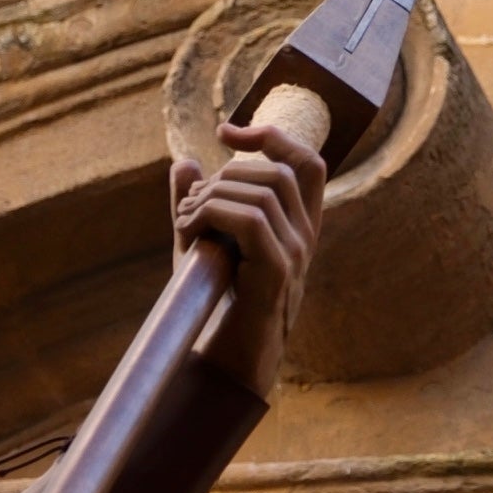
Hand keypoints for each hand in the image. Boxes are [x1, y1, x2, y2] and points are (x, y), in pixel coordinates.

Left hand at [170, 119, 328, 396]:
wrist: (224, 361)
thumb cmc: (214, 303)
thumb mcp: (201, 242)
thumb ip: (196, 203)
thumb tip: (184, 161)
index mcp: (297, 226)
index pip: (308, 164)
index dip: (273, 136)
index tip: (226, 132)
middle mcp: (306, 238)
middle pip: (278, 172)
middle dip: (225, 173)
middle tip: (189, 204)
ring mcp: (297, 255)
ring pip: (262, 192)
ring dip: (211, 196)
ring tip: (183, 221)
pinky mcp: (278, 272)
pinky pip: (252, 219)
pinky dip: (211, 214)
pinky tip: (188, 230)